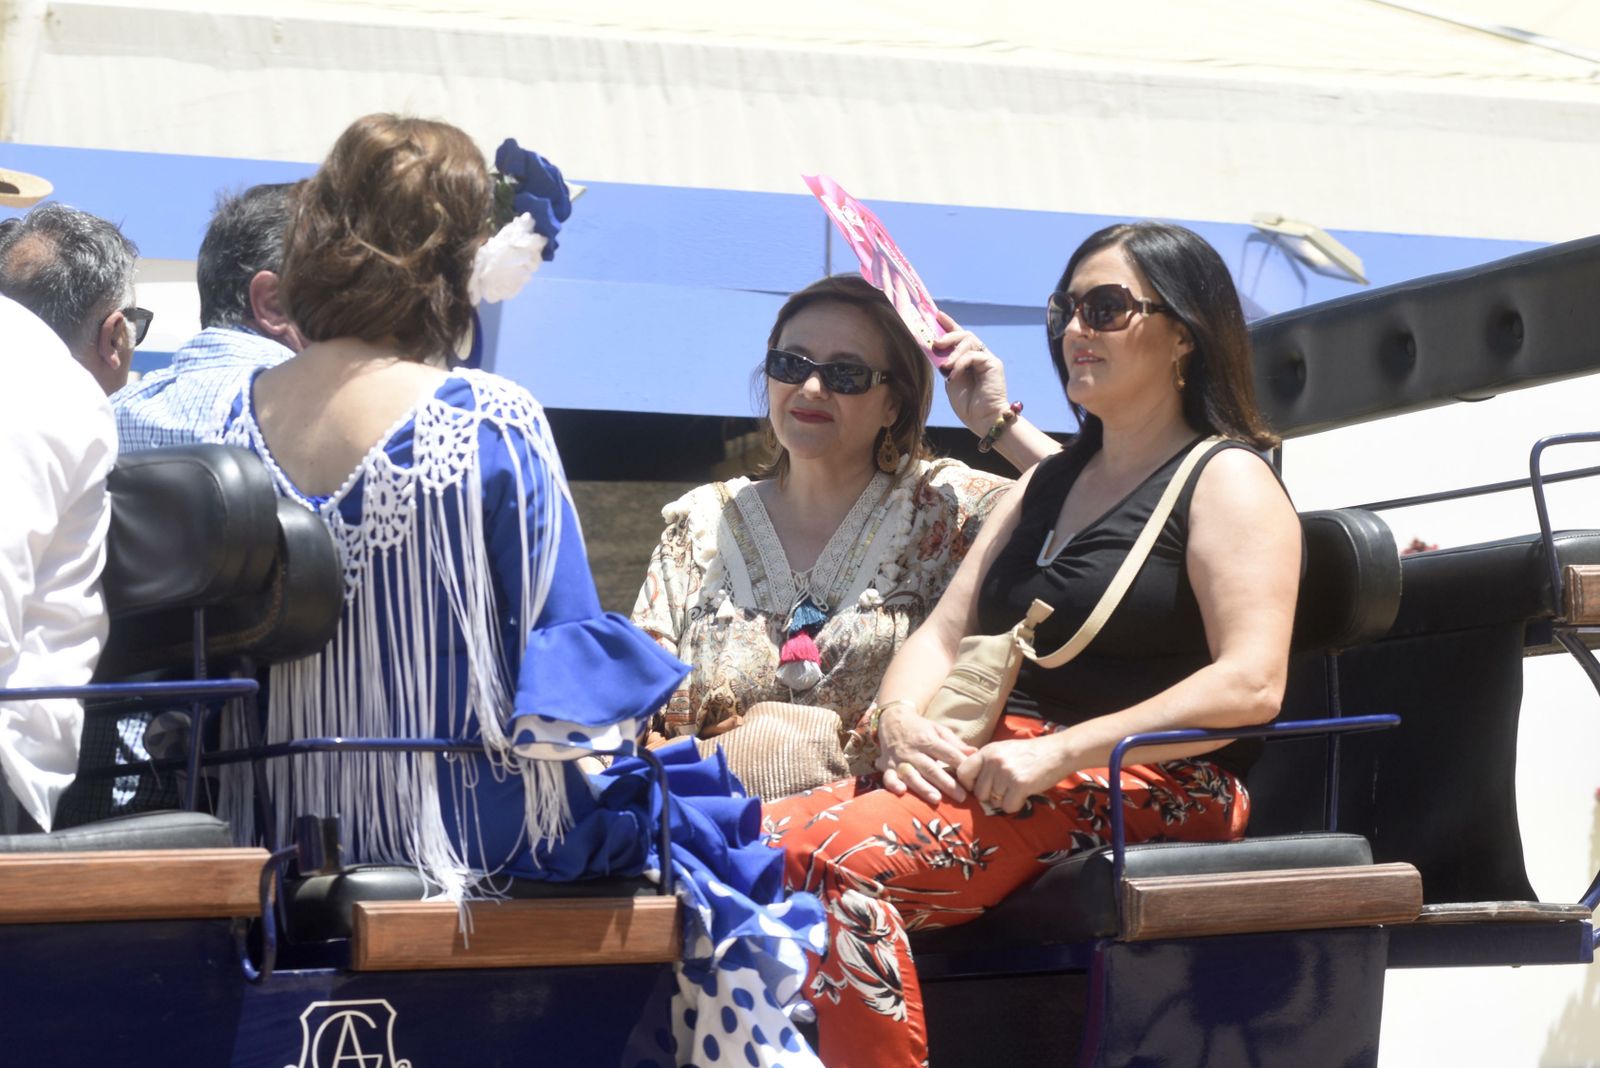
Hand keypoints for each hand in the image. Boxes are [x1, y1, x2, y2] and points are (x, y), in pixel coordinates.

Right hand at [876, 704, 977, 803]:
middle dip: (946, 783)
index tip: (973, 779)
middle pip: (931, 768)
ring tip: (936, 799)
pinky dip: (893, 784)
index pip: (948, 754)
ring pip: (912, 775)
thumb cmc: (920, 728)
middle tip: (961, 797)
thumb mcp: (939, 730)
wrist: (892, 719)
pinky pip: (888, 776)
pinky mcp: (887, 766)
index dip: (961, 766)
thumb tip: (975, 753)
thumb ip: (956, 744)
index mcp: (928, 740)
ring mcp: (900, 759)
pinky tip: (901, 791)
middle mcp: (913, 750)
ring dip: (923, 787)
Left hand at [932, 310, 1010, 437]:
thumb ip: (946, 364)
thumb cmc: (967, 405)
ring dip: (954, 351)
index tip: (937, 315)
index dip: (949, 324)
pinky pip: (973, 355)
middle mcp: (979, 356)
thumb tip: (935, 349)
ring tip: (945, 365)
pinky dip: (961, 363)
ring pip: (969, 340)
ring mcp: (987, 358)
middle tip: (936, 343)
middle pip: (964, 334)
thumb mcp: (951, 381)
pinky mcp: (993, 363)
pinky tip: (954, 374)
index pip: (959, 337)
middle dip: (948, 335)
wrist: (983, 420)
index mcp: (967, 360)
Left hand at [956, 734, 1074, 813]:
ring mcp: (1006, 773)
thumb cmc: (1029, 753)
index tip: (979, 787)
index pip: (962, 773)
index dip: (969, 784)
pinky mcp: (1019, 785)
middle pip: (978, 793)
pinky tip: (1024, 794)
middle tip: (1006, 789)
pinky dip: (1016, 805)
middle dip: (991, 796)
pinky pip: (1007, 807)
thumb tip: (965, 780)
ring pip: (993, 802)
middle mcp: (993, 761)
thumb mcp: (1003, 750)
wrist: (1058, 752)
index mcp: (987, 751)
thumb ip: (985, 762)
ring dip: (1005, 800)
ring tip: (1017, 788)